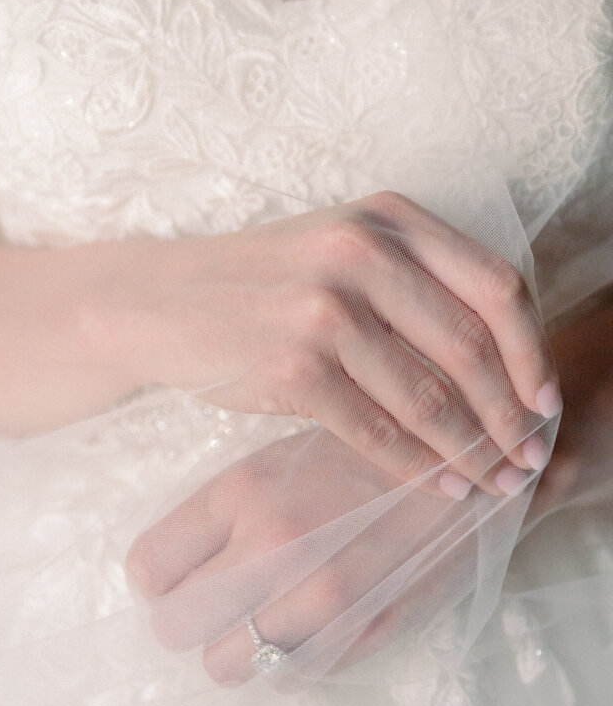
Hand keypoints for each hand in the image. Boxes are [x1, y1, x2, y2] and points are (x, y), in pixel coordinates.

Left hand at [126, 426, 527, 683]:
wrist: (465, 463)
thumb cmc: (364, 455)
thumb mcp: (281, 458)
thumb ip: (224, 511)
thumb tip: (172, 569)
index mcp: (242, 491)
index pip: (149, 566)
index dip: (158, 582)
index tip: (177, 579)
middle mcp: (270, 545)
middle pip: (174, 627)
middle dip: (188, 623)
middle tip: (215, 608)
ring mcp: (317, 596)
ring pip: (226, 667)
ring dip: (237, 651)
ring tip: (265, 621)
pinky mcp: (361, 631)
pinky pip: (291, 677)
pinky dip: (292, 662)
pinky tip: (312, 626)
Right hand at [133, 191, 558, 496]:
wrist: (160, 303)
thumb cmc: (262, 284)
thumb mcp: (340, 250)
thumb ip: (415, 283)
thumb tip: (502, 365)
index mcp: (388, 219)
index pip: (496, 285)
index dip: (533, 351)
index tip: (546, 400)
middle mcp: (362, 253)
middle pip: (473, 345)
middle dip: (513, 414)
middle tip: (531, 456)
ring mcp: (326, 308)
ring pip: (430, 396)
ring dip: (473, 450)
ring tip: (495, 482)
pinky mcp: (294, 365)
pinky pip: (377, 431)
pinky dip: (418, 466)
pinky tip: (440, 486)